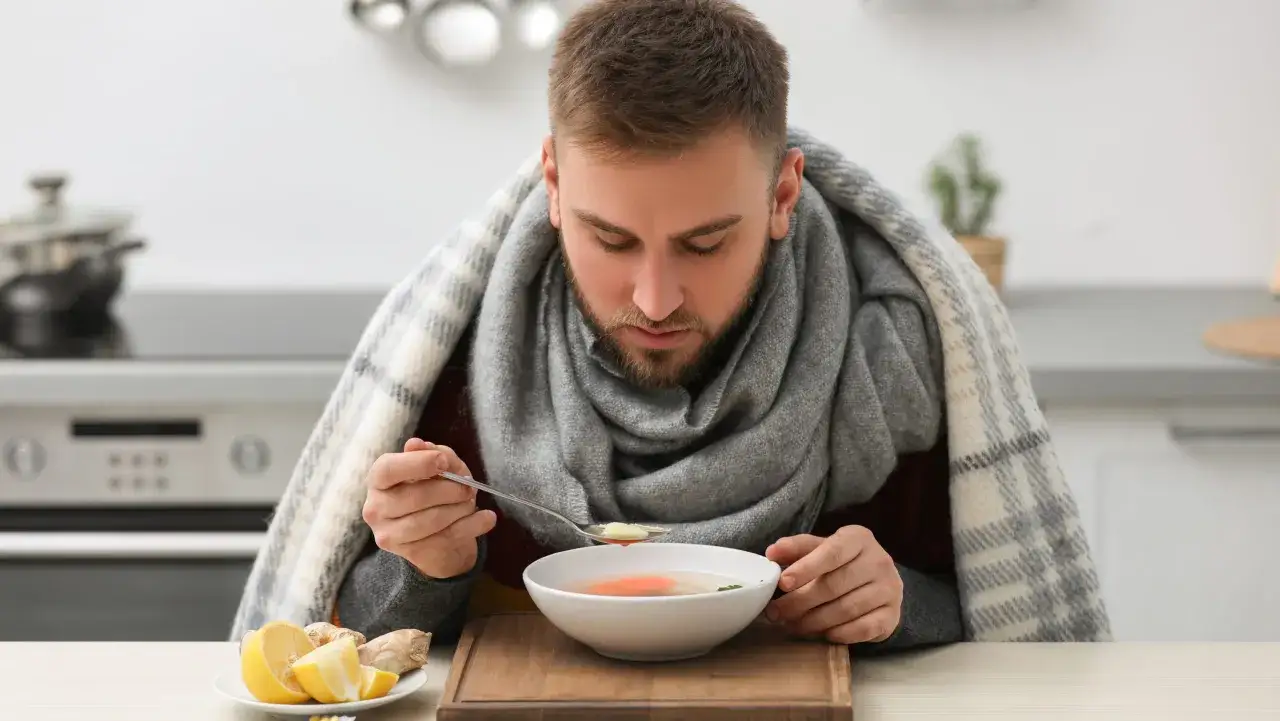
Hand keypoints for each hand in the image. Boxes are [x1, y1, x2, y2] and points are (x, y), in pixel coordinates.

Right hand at [362, 438, 497, 578]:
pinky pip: (448, 537)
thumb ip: (430, 453)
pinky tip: (487, 517)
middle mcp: (376, 509)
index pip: (387, 470)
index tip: (443, 461)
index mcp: (378, 481)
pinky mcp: (412, 554)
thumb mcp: (436, 466)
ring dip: (461, 507)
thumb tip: (416, 444)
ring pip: (432, 520)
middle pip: (416, 496)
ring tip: (471, 501)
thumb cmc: (432, 491)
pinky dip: (474, 525)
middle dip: (450, 489)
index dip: (417, 463)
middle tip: (468, 487)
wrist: (435, 537)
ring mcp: (391, 535)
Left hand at [763, 526, 902, 643]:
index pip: (832, 552)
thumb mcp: (820, 549)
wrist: (878, 582)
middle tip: (777, 613)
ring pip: (846, 609)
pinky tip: (823, 633)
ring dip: (814, 621)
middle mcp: (879, 561)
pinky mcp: (893, 615)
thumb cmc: (842, 563)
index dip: (806, 568)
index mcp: (859, 539)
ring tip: (792, 625)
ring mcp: (889, 589)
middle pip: (835, 585)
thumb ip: (796, 549)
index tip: (782, 583)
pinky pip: (864, 628)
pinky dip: (840, 633)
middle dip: (800, 601)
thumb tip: (772, 553)